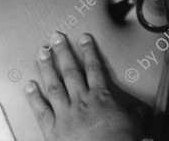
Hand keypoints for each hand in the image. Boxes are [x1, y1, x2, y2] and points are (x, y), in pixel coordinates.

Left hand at [25, 32, 142, 140]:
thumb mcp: (133, 123)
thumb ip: (133, 111)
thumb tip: (139, 107)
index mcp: (100, 97)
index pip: (94, 68)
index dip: (89, 51)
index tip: (83, 37)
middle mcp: (81, 101)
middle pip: (70, 71)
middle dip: (63, 52)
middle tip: (55, 36)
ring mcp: (65, 115)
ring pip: (54, 86)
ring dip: (47, 68)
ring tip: (41, 52)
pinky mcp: (53, 131)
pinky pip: (41, 111)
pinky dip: (34, 98)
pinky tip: (29, 85)